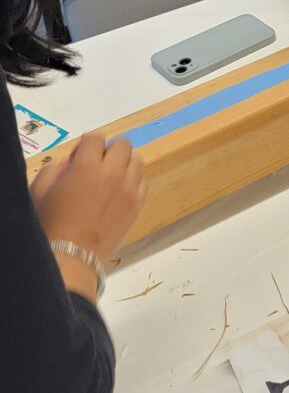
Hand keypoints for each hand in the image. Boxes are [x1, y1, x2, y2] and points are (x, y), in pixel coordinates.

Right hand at [31, 131, 146, 259]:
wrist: (71, 255)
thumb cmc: (51, 223)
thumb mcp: (41, 190)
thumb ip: (56, 167)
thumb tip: (73, 160)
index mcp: (87, 166)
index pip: (96, 137)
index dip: (87, 145)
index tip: (81, 157)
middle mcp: (112, 172)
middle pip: (122, 144)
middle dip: (109, 150)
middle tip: (98, 165)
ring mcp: (129, 188)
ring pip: (137, 160)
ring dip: (124, 164)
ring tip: (112, 177)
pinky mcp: (138, 203)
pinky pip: (143, 181)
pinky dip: (133, 181)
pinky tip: (120, 192)